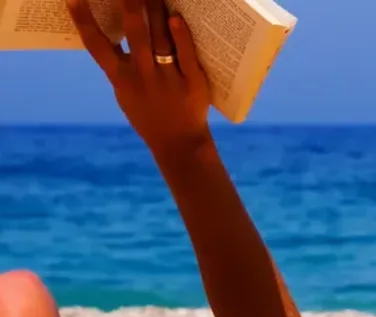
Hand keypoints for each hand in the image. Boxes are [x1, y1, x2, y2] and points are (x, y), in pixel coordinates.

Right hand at [67, 0, 210, 155]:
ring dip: (155, 9)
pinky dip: (181, 36)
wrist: (179, 145)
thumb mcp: (126, 95)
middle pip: (134, 33)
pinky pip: (186, 55)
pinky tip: (176, 18)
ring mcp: (168, 79)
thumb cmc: (150, 117)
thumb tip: (113, 32)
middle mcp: (143, 76)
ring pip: (160, 38)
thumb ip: (119, 67)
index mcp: (122, 79)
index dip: (83, 20)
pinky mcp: (192, 82)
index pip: (96, 45)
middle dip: (129, 3)